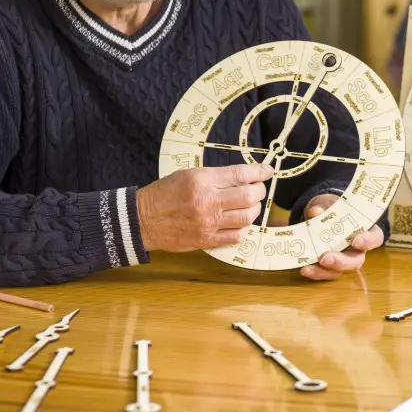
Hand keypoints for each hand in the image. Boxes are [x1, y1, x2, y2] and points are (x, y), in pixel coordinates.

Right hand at [136, 164, 271, 251]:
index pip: (240, 175)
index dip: (259, 172)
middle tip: (258, 189)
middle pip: (249, 196)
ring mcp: (208, 223)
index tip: (267, 171)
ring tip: (249, 206)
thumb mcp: (188, 174)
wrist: (143, 219)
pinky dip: (244, 229)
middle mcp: (207, 201)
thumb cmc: (164, 194)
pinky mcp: (206, 240)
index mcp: (202, 181)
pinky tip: (240, 223)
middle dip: (259, 191)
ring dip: (254, 210)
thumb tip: (242, 177)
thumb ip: (215, 176)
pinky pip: (236, 236)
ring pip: (247, 217)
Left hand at [299, 193, 384, 280]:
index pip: (375, 237)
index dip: (368, 241)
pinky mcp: (330, 266)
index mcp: (364, 230)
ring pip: (340, 271)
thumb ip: (323, 206)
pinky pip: (325, 273)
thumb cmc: (331, 208)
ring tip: (308, 268)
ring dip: (324, 271)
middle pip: (356, 260)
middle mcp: (357, 248)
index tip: (355, 240)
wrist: (319, 213)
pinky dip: (315, 272)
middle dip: (341, 261)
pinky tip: (304, 269)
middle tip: (325, 258)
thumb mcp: (328, 203)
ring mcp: (344, 259)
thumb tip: (314, 211)